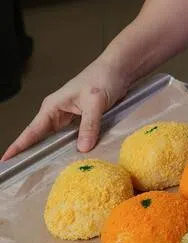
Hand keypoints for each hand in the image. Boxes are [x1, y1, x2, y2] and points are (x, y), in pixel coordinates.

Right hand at [1, 59, 125, 161]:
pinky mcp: (84, 119)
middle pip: (42, 138)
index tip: (5, 161)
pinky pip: (75, 136)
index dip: (18, 146)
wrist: (121, 68)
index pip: (31, 130)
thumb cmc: (104, 78)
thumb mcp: (95, 102)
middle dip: (35, 154)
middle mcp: (58, 113)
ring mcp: (71, 117)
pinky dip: (74, 145)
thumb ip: (89, 124)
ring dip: (57, 151)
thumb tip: (82, 148)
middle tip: (26, 174)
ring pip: (59, 139)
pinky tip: (75, 157)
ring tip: (47, 171)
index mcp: (53, 107)